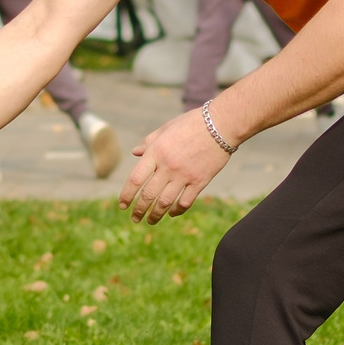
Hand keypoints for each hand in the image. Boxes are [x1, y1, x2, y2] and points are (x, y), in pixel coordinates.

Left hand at [119, 109, 232, 223]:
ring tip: (150, 221)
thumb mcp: (166, 128)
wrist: (221, 124)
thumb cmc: (192, 123)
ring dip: (155, 215)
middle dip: (139, 210)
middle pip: (149, 195)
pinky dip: (177, 210)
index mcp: (156, 152)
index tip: (122, 205)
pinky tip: (172, 213)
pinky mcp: (200, 181)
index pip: (136, 179)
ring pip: (165, 202)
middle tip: (135, 218)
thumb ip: (150, 142)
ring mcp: (184, 176)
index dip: (127, 195)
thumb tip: (135, 152)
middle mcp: (168, 166)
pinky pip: (185, 202)